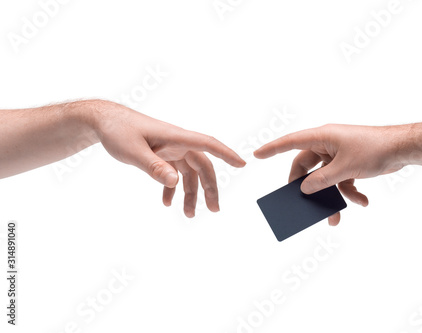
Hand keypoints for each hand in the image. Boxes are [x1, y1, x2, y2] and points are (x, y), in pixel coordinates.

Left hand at [90, 101, 245, 216]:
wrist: (103, 121)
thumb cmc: (118, 130)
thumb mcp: (133, 151)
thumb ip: (154, 167)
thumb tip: (175, 183)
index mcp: (176, 137)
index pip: (207, 144)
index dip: (226, 154)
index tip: (242, 164)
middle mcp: (178, 143)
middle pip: (202, 166)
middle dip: (209, 188)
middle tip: (213, 210)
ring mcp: (170, 149)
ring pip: (189, 173)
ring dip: (191, 194)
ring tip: (189, 215)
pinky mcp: (162, 155)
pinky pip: (174, 174)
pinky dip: (172, 189)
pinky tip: (167, 203)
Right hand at [254, 124, 405, 224]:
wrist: (404, 149)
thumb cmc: (376, 149)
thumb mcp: (345, 168)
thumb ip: (322, 181)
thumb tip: (305, 189)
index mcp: (323, 138)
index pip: (291, 142)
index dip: (272, 148)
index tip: (256, 155)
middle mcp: (327, 145)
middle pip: (306, 168)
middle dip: (308, 189)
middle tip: (303, 205)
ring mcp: (338, 155)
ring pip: (324, 179)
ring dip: (331, 197)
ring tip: (336, 217)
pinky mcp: (349, 164)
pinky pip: (340, 181)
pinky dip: (348, 192)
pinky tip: (361, 201)